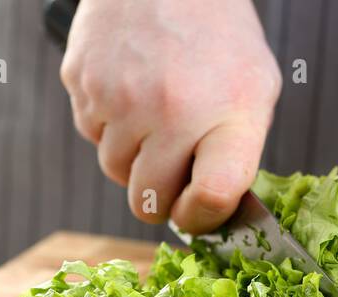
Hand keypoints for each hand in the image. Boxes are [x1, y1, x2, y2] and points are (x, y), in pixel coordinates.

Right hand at [60, 0, 280, 231]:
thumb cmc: (218, 36)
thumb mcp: (255, 90)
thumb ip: (238, 153)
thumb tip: (211, 211)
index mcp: (226, 116)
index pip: (212, 198)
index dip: (203, 218)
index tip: (200, 210)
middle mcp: (170, 112)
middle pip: (147, 202)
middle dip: (160, 195)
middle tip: (174, 167)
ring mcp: (120, 98)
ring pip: (113, 170)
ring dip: (132, 158)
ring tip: (155, 116)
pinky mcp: (82, 82)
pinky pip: (90, 132)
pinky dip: (109, 124)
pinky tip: (131, 90)